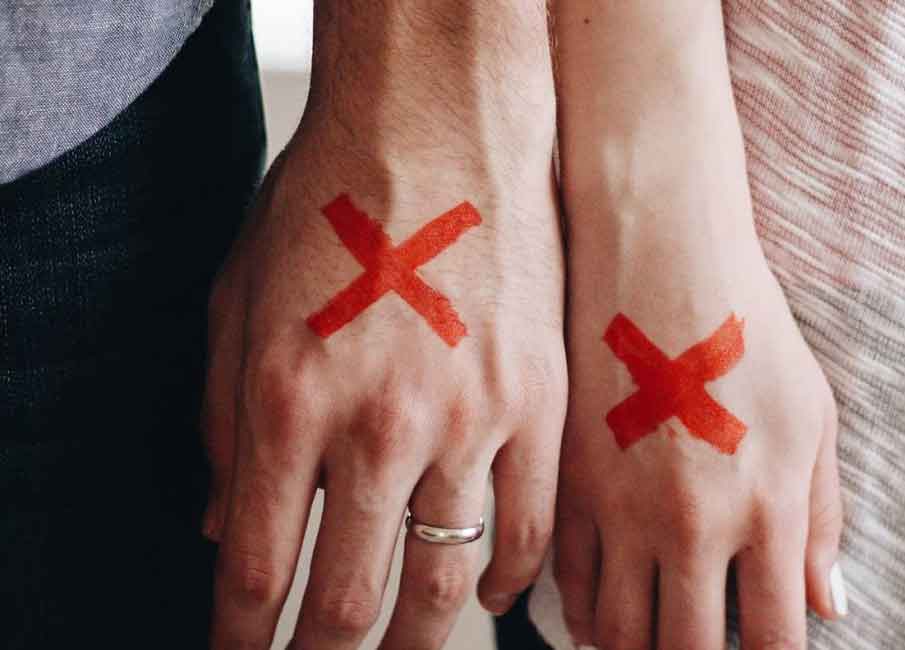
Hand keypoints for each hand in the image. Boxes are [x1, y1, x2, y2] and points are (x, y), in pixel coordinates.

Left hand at [201, 3, 566, 647]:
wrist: (438, 127)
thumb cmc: (331, 204)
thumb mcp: (237, 301)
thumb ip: (219, 422)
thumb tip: (218, 526)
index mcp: (288, 399)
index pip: (254, 569)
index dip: (242, 638)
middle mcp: (379, 423)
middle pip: (349, 601)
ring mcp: (469, 418)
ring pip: (445, 582)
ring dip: (418, 642)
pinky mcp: (539, 403)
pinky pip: (532, 527)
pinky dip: (512, 580)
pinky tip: (496, 598)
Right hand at [552, 2, 844, 647]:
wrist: (656, 259)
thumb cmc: (741, 327)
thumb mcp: (810, 415)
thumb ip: (822, 518)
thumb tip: (827, 603)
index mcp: (766, 509)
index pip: (770, 639)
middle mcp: (691, 523)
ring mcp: (621, 506)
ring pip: (616, 630)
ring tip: (637, 647)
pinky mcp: (568, 479)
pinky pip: (564, 576)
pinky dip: (577, 610)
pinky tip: (588, 615)